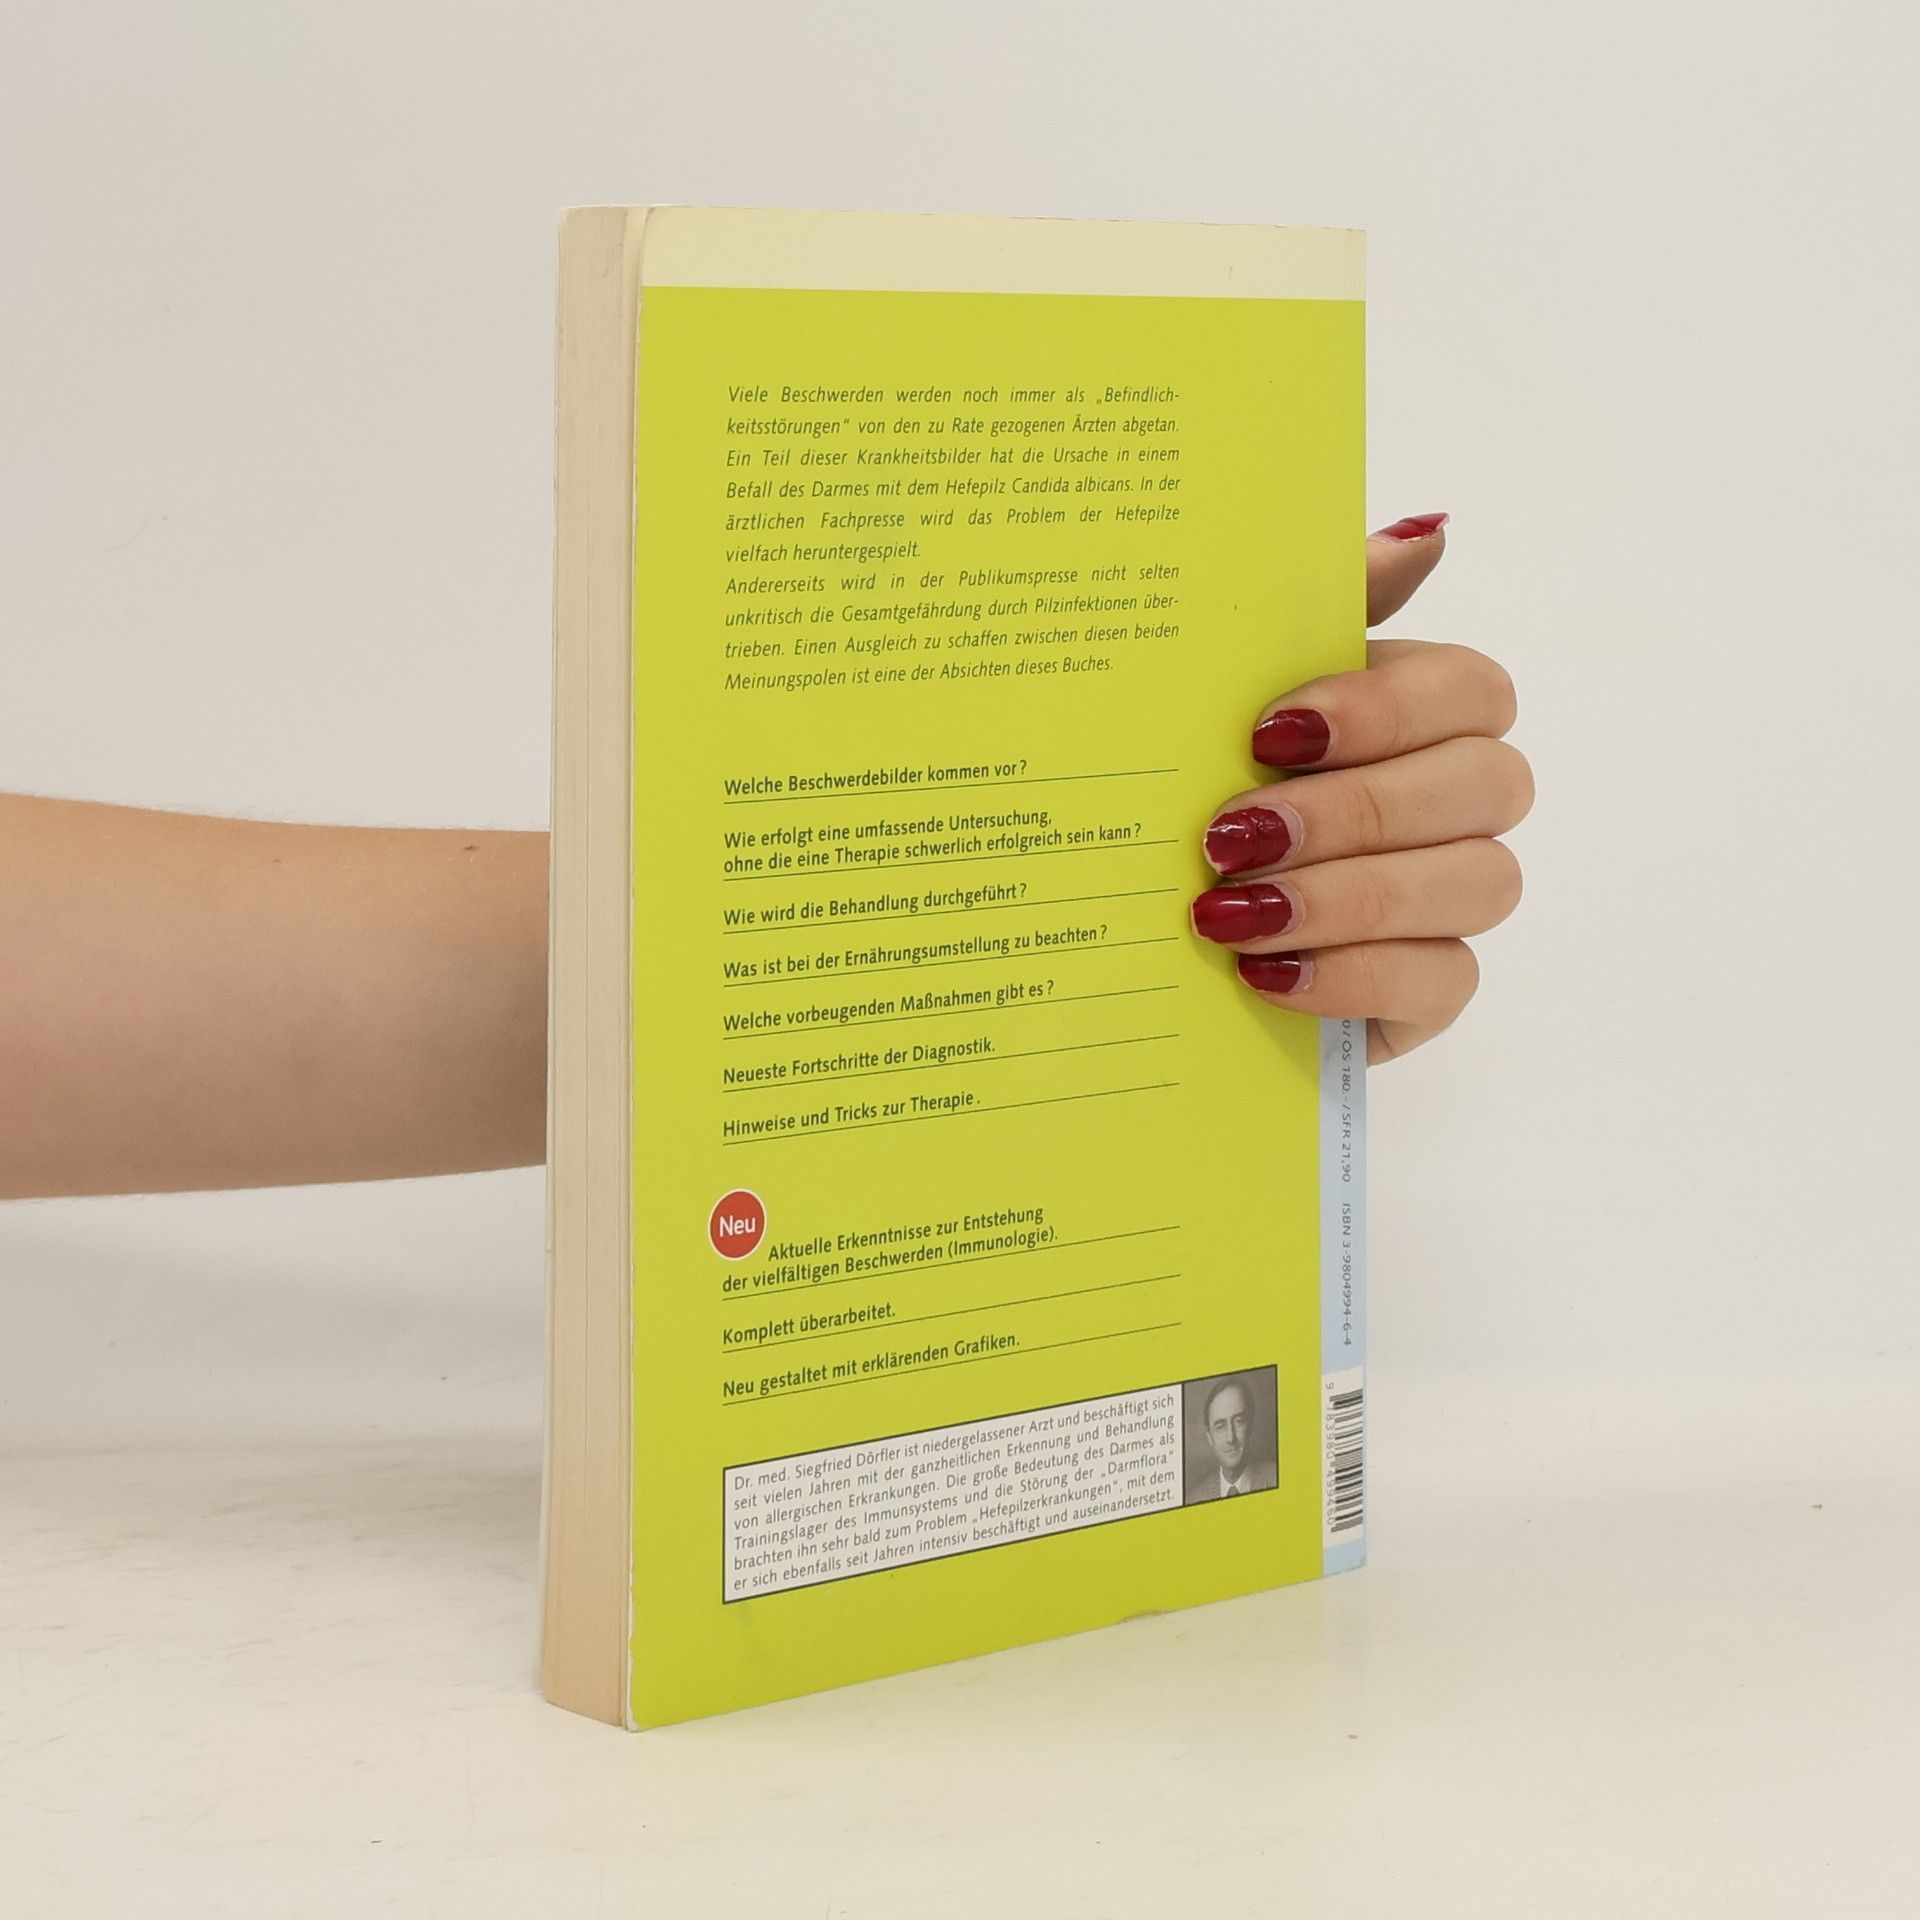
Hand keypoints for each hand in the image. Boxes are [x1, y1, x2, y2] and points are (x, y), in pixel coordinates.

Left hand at [1190, 513, 1531, 1063]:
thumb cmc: (1200, 785)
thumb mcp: (1230, 693)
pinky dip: (1352, 975)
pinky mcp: (1432, 990)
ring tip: (1232, 913)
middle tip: (1232, 835)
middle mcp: (1457, 799)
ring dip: (1348, 896)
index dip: (1385, 709)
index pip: (1471, 688)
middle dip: (1355, 810)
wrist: (1143, 928)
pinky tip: (1265, 972)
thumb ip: (1328, 610)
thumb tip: (1427, 530)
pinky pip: (1446, 980)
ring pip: (1481, 881)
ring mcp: (1454, 898)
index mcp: (1416, 712)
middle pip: (1488, 782)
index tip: (1267, 734)